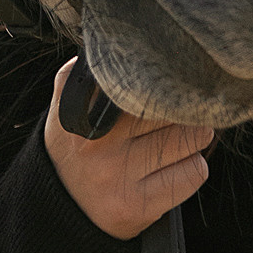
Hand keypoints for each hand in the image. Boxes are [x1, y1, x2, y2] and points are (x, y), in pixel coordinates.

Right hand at [42, 59, 215, 240]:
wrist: (57, 209)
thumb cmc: (76, 147)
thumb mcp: (67, 106)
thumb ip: (87, 72)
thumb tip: (123, 43)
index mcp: (79, 109)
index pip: (138, 78)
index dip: (164, 76)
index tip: (172, 76)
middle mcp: (97, 143)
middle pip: (172, 105)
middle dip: (185, 106)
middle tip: (180, 111)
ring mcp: (118, 175)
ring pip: (192, 136)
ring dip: (195, 136)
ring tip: (179, 140)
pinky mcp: (140, 205)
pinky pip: (195, 172)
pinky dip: (194, 167)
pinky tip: (176, 168)